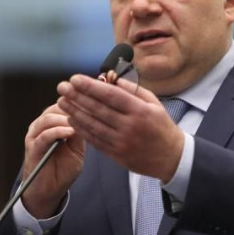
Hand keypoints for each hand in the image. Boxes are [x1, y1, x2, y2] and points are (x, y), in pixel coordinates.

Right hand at [21, 103, 85, 218]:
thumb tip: (90, 115)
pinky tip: (70, 132)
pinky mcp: (33, 148)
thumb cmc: (64, 169)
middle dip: (73, 107)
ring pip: (48, 118)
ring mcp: (35, 135)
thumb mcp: (78, 148)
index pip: (65, 104)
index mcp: (53, 123)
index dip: (79, 102)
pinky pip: (44, 135)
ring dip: (65, 119)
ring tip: (80, 121)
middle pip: (56, 107)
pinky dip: (58, 131)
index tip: (96, 101)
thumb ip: (81, 132)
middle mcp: (42, 125)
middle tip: (89, 109)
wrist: (49, 190)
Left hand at [57, 75, 184, 181]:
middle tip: (62, 87)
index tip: (75, 79)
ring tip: (62, 102)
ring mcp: (122, 142)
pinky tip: (72, 119)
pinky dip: (82, 130)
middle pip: (98, 109)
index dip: (90, 87)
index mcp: (140, 111)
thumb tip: (111, 77)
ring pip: (93, 125)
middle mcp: (130, 126)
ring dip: (75, 113)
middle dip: (77, 97)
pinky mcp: (117, 155)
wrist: (171, 157)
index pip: (110, 95)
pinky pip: (95, 140)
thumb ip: (132, 89)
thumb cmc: (161, 126)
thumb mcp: (154, 103)